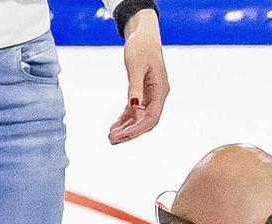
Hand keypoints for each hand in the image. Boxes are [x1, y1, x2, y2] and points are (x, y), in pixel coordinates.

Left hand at [109, 10, 168, 144]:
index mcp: (160, 91)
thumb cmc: (141, 47)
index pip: (151, 118)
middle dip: (129, 132)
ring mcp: (149, 97)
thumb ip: (135, 87)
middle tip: (112, 140)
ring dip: (125, 129)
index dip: (137, 129)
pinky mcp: (141, 94)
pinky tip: (114, 127)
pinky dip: (124, 119)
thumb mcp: (136, 66)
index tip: (123, 135)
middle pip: (145, 122)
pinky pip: (133, 111)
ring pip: (138, 119)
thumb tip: (134, 105)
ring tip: (111, 137)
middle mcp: (157, 97)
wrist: (143, 35)